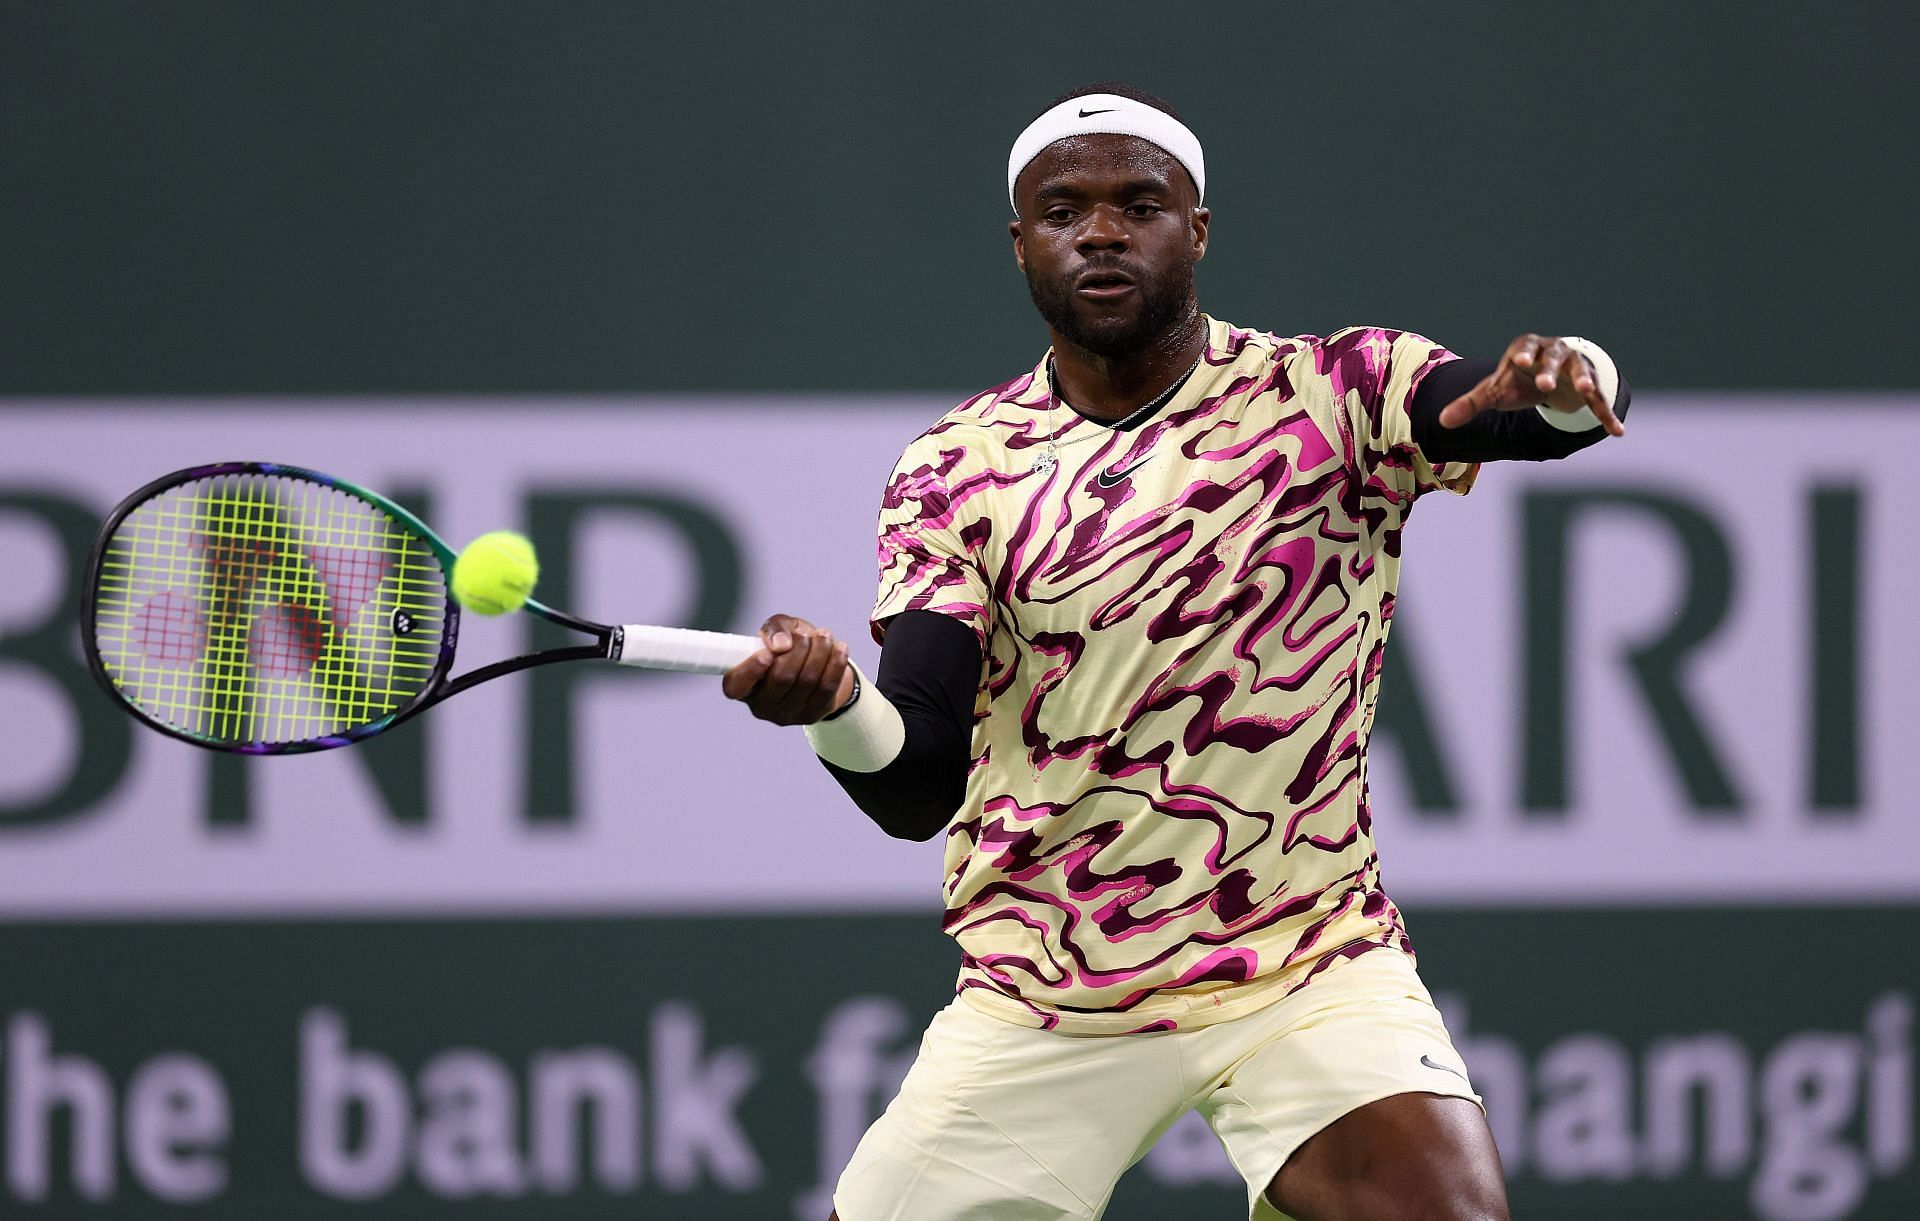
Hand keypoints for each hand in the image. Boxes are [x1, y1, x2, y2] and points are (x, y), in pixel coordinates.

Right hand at [721, 613, 855, 725]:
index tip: (767, 652)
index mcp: (743, 685)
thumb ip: (775, 629)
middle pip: (781, 678)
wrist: (818, 667)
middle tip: (807, 635)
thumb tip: (780, 645)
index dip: (750, 670)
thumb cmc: (790, 646)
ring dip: (819, 653)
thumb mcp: (779, 629)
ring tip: (825, 637)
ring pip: (807, 681)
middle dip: (799, 650)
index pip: (736, 686)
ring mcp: (786, 715)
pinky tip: (840, 648)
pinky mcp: (811, 716)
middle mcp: (760, 705)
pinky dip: (835, 665)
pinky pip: (827, 689)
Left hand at [1436, 334, 1624, 437]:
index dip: (1522, 354)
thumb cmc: (1517, 379)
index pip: (1523, 348)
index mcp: (1527, 350)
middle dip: (1551, 369)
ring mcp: (1575, 367)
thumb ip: (1471, 404)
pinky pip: (1598, 400)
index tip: (1518, 361)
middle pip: (1554, 357)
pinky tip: (1617, 432)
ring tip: (1590, 390)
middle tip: (1546, 384)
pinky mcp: (1590, 387)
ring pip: (1581, 371)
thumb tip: (1442, 423)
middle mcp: (1554, 353)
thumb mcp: (1495, 390)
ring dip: (1585, 380)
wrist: (1550, 374)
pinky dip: (1606, 415)